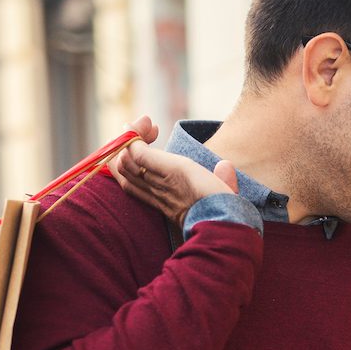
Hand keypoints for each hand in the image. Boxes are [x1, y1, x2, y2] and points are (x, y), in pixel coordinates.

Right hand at [108, 114, 237, 225]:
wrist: (228, 225)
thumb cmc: (228, 214)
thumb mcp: (221, 195)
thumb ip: (223, 179)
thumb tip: (226, 165)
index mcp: (163, 201)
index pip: (131, 180)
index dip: (131, 159)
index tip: (151, 143)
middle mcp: (155, 193)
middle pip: (122, 169)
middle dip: (126, 145)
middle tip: (149, 129)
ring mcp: (160, 184)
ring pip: (124, 162)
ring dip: (131, 137)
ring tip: (147, 125)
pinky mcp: (170, 172)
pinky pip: (139, 153)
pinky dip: (136, 136)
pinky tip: (145, 124)